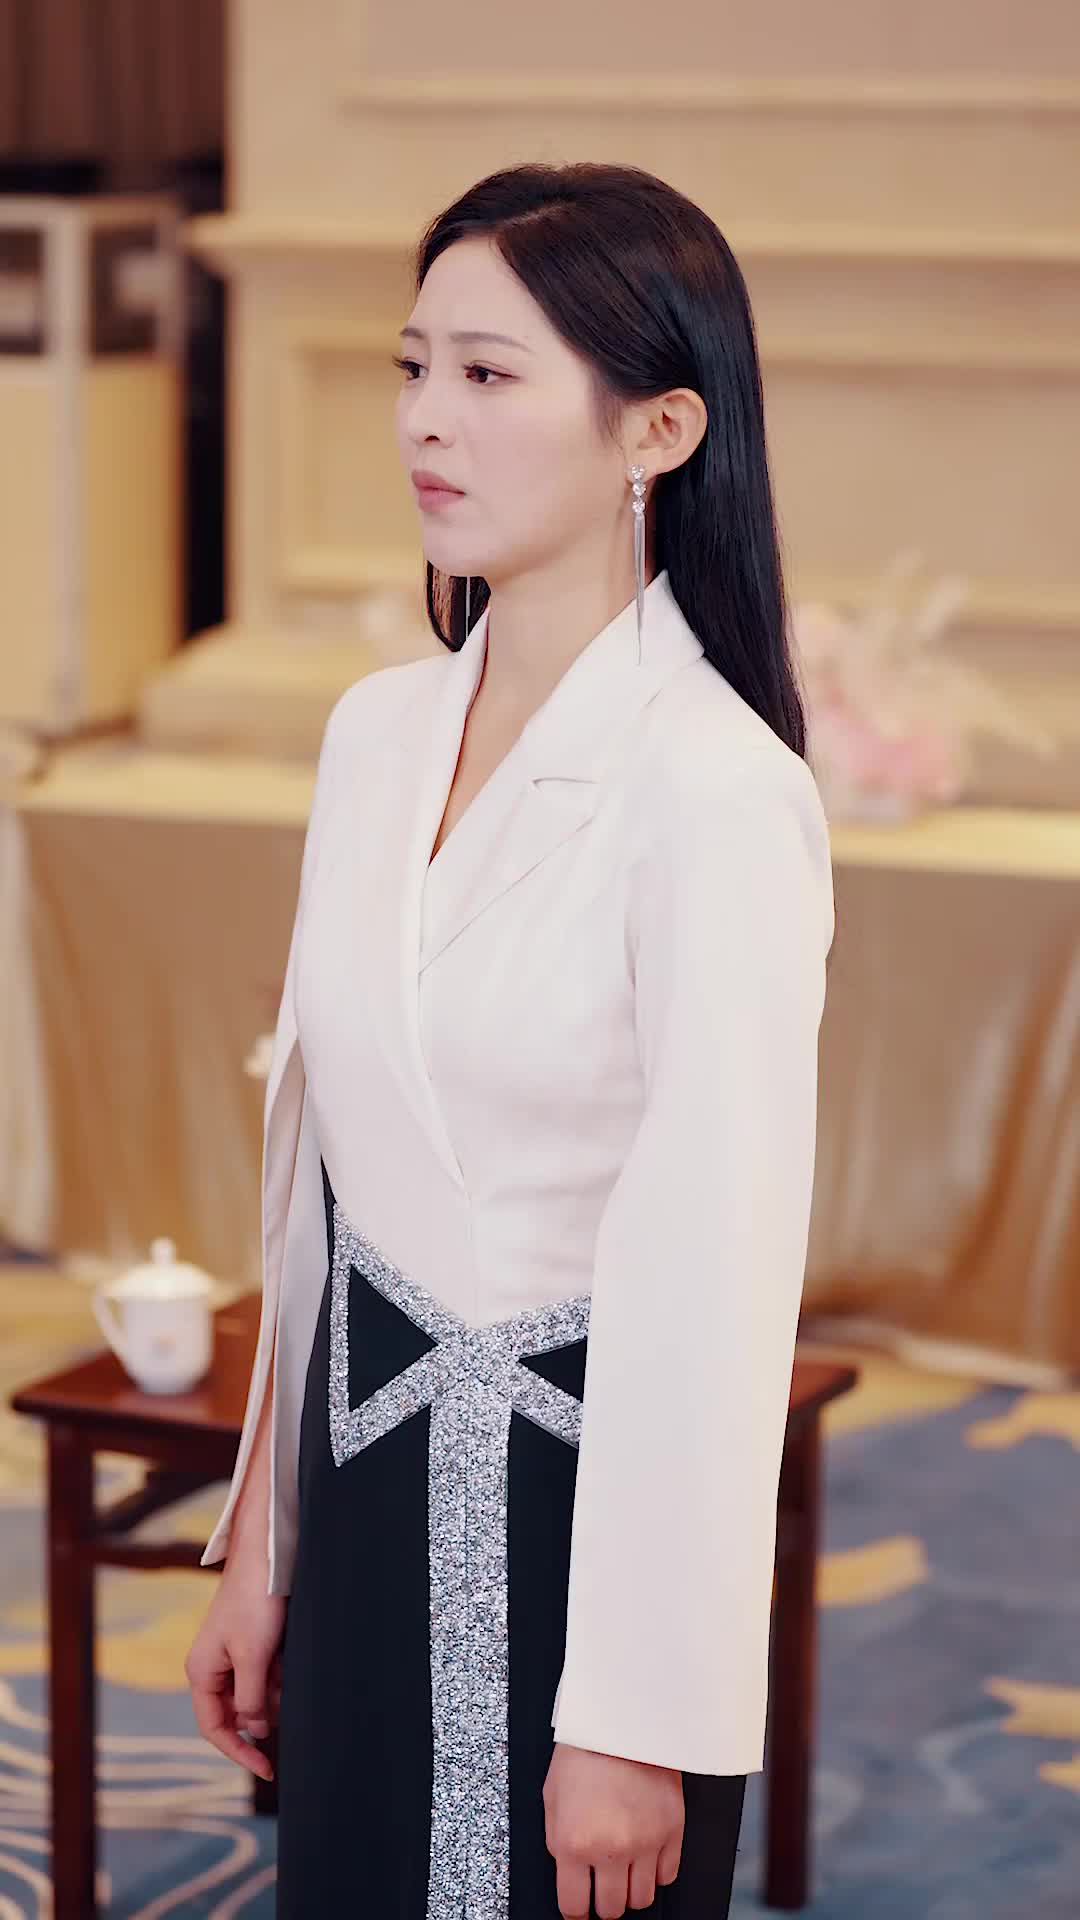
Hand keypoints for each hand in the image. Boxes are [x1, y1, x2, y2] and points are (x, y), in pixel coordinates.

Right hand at [185, 1540, 285, 1780]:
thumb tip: (254, 1731)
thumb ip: (251, 1700)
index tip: (268, 1767)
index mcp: (201, 1673)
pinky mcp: (249, 1644)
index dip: (239, 1752)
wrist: (267, 1557)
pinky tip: (286, 1655)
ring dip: (274, 1689)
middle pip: (238, 1712)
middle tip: (285, 1690)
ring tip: (284, 1662)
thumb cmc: (254, 1602)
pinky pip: (264, 1673)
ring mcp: (230, 1656)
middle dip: (265, 1709)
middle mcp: (212, 1667)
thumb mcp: (253, 1657)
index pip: (215, 1728)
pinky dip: (278, 1673)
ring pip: (255, 1693)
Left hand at [543, 1742, 683, 1917]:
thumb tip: (569, 1872)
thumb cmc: (585, 1751)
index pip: (574, 1906)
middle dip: (604, 1901)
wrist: (622, 1717)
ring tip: (625, 1869)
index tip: (579, 1906)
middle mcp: (610, 1849)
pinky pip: (668, 1875)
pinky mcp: (672, 1830)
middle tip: (602, 1884)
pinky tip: (646, 1853)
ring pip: (642, 1898)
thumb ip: (558, 1842)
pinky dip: (656, 1871)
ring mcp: (645, 1843)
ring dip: (631, 1889)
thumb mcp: (552, 1798)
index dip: (576, 1910)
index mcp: (574, 1843)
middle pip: (612, 1909)